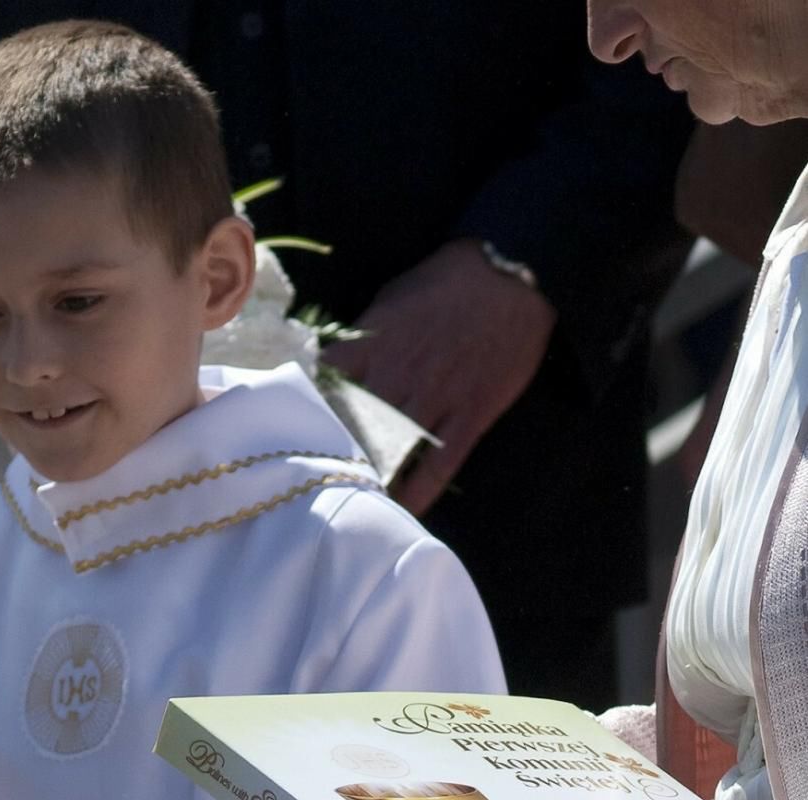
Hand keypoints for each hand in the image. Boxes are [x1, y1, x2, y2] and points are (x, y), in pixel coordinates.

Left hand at [322, 238, 556, 516]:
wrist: (513, 276)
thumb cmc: (447, 281)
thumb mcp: (391, 298)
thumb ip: (364, 336)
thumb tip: (338, 363)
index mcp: (374, 346)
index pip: (327, 387)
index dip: (313, 407)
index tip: (299, 426)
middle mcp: (398, 377)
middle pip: (354, 428)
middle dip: (335, 453)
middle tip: (316, 479)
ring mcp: (436, 400)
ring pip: (391, 452)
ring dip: (371, 478)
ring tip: (352, 502)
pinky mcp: (470, 416)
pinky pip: (439, 465)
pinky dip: (418, 491)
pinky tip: (401, 508)